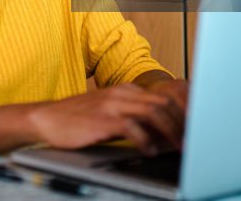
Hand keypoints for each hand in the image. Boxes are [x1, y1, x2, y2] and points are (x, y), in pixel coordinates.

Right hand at [27, 83, 184, 154]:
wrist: (47, 118)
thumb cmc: (78, 119)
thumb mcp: (109, 113)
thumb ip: (135, 119)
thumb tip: (163, 134)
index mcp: (126, 90)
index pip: (164, 97)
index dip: (183, 114)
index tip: (193, 130)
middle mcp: (122, 94)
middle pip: (164, 102)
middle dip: (183, 123)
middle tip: (193, 141)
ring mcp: (113, 105)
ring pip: (154, 112)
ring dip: (171, 131)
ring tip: (178, 147)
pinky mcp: (103, 120)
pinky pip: (133, 127)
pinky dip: (146, 140)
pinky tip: (150, 151)